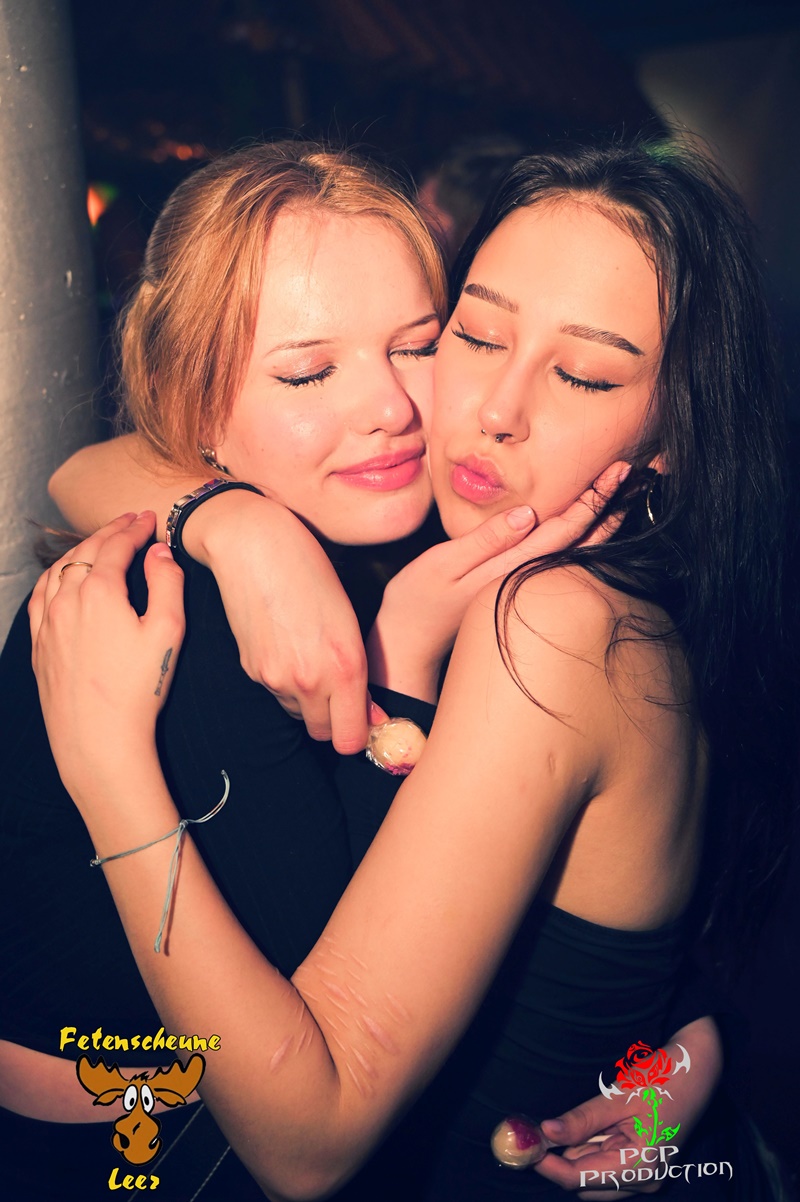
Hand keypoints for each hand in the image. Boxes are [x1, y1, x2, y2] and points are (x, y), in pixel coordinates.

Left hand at [29, 512, 185, 799]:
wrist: (98, 738)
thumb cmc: (139, 689)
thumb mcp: (168, 631)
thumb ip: (167, 584)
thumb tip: (160, 552)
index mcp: (99, 591)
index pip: (117, 546)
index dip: (134, 528)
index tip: (148, 517)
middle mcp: (66, 599)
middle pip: (86, 551)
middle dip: (109, 532)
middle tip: (129, 521)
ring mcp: (47, 622)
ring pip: (59, 570)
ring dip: (82, 550)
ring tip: (100, 543)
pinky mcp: (39, 645)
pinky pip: (40, 596)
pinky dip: (55, 576)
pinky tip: (63, 578)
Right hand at [186, 491, 368, 754]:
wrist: (253, 543)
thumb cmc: (310, 568)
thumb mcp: (348, 617)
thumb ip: (358, 674)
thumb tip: (373, 719)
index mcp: (344, 667)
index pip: (350, 741)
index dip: (358, 733)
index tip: (363, 718)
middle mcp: (309, 680)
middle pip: (323, 734)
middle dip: (334, 720)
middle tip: (340, 691)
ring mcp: (275, 678)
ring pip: (299, 714)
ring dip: (308, 701)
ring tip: (312, 658)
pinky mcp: (251, 669)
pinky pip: (276, 694)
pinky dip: (285, 683)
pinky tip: (289, 647)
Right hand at [367, 462, 629, 700]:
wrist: (407, 646)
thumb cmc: (417, 602)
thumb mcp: (441, 566)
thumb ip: (484, 541)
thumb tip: (528, 515)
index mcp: (511, 570)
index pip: (564, 531)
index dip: (594, 500)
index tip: (619, 472)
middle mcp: (526, 580)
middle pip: (582, 542)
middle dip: (613, 507)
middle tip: (644, 471)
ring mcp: (523, 587)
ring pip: (576, 553)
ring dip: (605, 522)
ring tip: (630, 493)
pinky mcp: (516, 588)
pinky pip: (560, 561)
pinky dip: (583, 539)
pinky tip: (595, 524)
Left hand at [532, 1018, 721, 1195]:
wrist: (699, 1067)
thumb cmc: (664, 1078)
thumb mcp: (619, 1096)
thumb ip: (582, 1120)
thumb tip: (544, 1134)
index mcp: (641, 1166)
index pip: (579, 1178)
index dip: (547, 1164)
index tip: (521, 1145)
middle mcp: (645, 1180)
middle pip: (583, 1183)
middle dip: (558, 1159)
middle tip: (534, 1130)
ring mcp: (646, 1174)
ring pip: (592, 1175)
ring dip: (574, 1152)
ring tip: (569, 1120)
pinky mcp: (643, 1163)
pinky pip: (606, 1164)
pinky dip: (589, 1148)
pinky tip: (589, 1124)